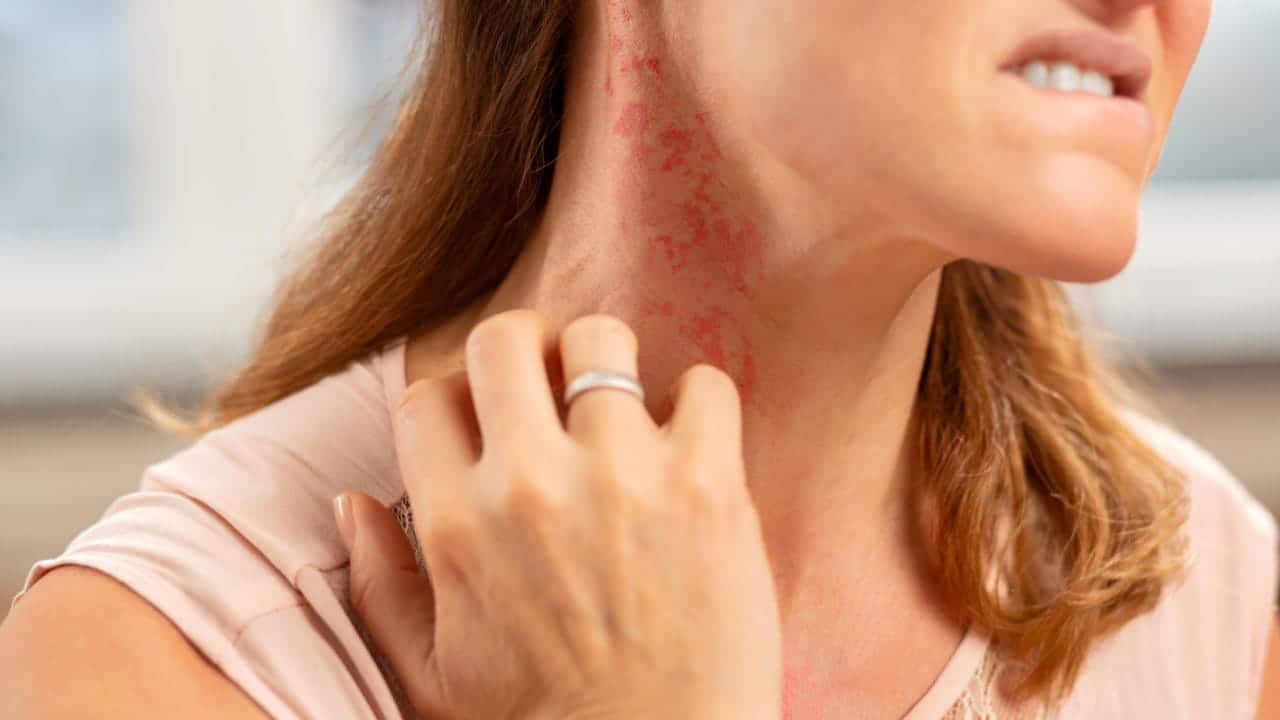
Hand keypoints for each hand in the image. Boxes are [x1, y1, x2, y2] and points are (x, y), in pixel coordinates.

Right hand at [335, 310, 781, 719]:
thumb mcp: (429, 675)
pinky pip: (704, 385)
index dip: (458, 400)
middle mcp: (531, 485)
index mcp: (457, 525)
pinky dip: (698, 400)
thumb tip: (350, 503)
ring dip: (609, 364)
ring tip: (625, 410)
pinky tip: (690, 441)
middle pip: (505, 338)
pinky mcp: (707, 485)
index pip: (428, 395)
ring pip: (602, 340)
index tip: (490, 424)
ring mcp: (623, 476)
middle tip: (552, 385)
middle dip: (523, 349)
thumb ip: (378, 586)